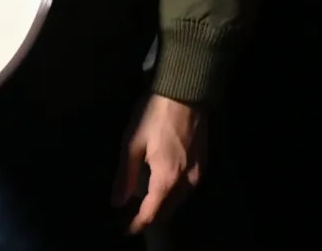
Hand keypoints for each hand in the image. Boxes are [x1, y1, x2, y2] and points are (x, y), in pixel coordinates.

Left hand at [113, 94, 204, 233]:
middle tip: (133, 213)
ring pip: (179, 200)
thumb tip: (117, 202)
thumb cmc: (155, 115)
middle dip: (151, 215)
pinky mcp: (204, 162)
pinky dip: (175, 192)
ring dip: (164, 204)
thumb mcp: (132, 143)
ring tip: (146, 198)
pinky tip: (164, 182)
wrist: (186, 91)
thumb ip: (124, 176)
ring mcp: (199, 173)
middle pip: (168, 211)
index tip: (125, 229)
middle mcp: (186, 182)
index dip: (137, 224)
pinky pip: (188, 188)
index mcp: (167, 180)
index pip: (152, 214)